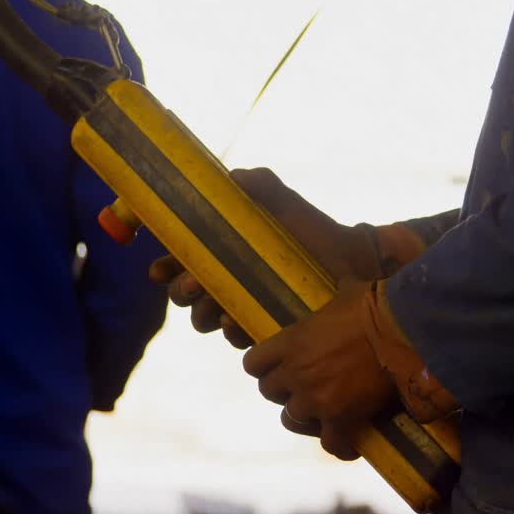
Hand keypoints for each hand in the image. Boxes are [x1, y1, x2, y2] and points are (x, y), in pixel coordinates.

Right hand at [148, 167, 382, 348]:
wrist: (355, 265)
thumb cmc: (318, 234)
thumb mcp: (288, 207)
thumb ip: (262, 186)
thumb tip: (234, 175)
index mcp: (226, 253)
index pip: (184, 261)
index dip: (166, 267)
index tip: (158, 270)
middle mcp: (230, 282)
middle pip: (187, 294)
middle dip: (183, 291)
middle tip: (193, 286)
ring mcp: (245, 308)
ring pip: (206, 320)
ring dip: (204, 315)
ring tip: (218, 307)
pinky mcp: (264, 331)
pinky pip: (237, 338)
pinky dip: (232, 330)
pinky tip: (237, 322)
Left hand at [243, 280, 396, 459]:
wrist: (403, 330)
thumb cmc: (375, 306)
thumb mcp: (345, 294)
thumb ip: (335, 298)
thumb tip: (346, 282)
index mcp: (291, 342)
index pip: (253, 364)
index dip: (264, 367)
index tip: (277, 366)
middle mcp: (296, 373)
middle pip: (270, 392)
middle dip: (285, 390)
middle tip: (305, 386)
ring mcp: (316, 399)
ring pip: (292, 419)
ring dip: (307, 416)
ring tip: (325, 413)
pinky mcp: (342, 418)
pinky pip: (331, 443)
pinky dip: (340, 445)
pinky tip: (350, 443)